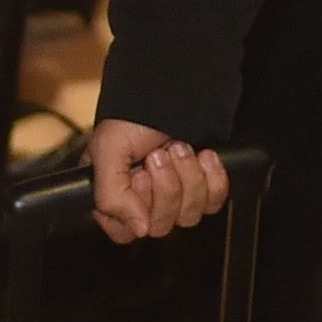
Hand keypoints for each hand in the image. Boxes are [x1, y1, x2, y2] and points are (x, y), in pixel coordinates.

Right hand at [85, 117, 228, 243]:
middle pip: (161, 226)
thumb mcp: (108, 149)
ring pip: (189, 215)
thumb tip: (138, 230)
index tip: (140, 176)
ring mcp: (176, 197)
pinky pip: (214, 201)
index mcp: (114, 195)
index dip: (137, 207)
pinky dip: (212, 177)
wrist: (172, 89)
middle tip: (158, 154)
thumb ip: (111, 195)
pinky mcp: (203, 189)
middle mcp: (144, 201)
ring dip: (187, 177)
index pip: (125, 232)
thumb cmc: (133, 115)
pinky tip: (203, 155)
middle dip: (165, 185)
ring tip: (178, 146)